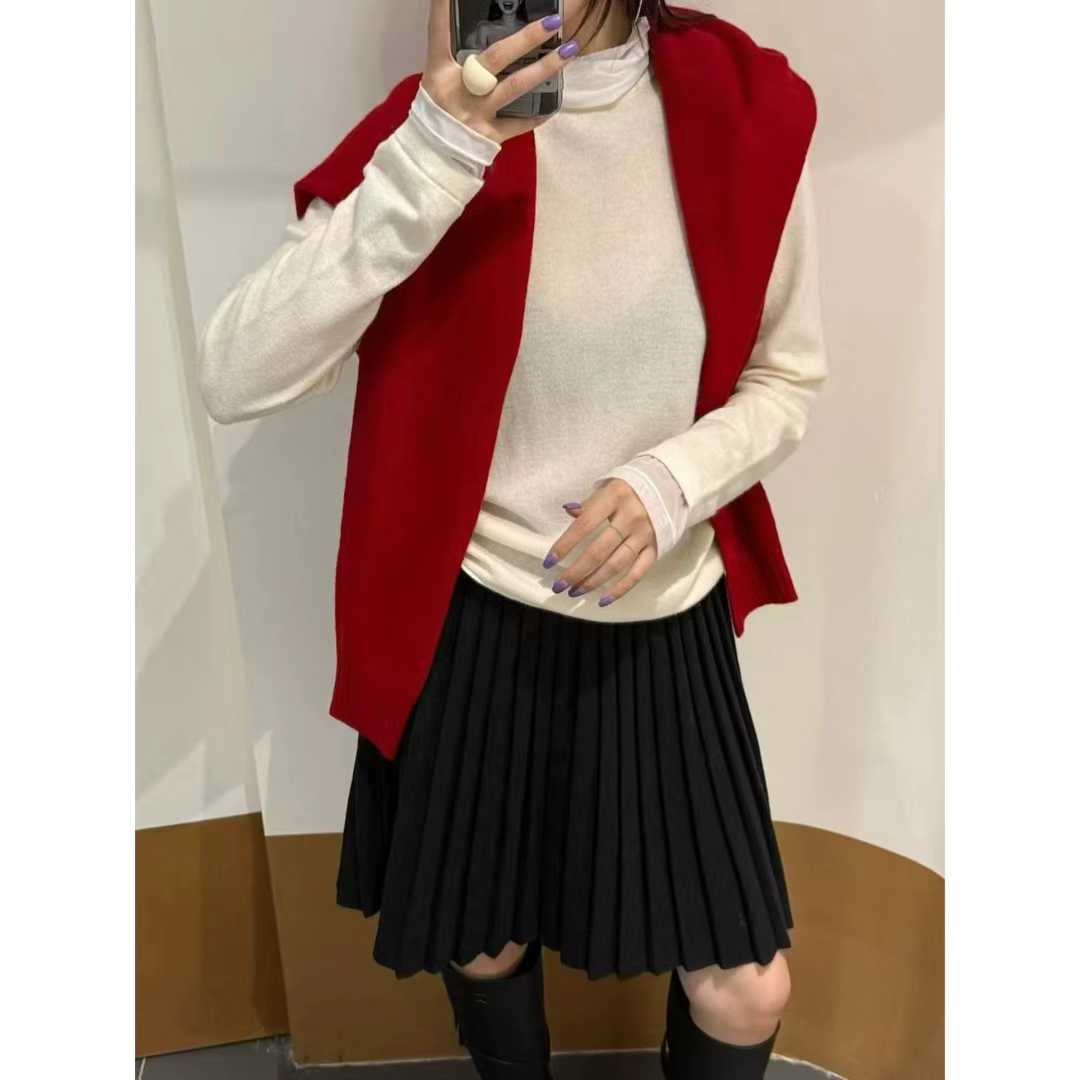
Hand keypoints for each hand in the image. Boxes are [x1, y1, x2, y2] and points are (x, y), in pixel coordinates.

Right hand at [422, 0, 577, 144]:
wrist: (431, 157)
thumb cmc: (435, 115)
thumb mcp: (437, 82)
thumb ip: (455, 60)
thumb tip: (487, 40)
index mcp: (440, 72)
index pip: (439, 32)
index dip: (443, 8)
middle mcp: (459, 89)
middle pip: (496, 57)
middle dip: (526, 38)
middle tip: (552, 22)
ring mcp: (476, 112)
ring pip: (515, 86)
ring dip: (544, 68)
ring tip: (568, 51)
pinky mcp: (488, 135)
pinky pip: (518, 123)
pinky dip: (536, 115)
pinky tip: (552, 105)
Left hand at [542, 479, 657, 605]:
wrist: (668, 488)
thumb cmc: (627, 490)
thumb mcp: (607, 488)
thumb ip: (588, 503)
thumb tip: (568, 511)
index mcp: (615, 497)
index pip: (584, 525)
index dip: (565, 545)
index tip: (549, 562)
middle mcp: (631, 516)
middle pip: (599, 550)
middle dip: (576, 571)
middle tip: (559, 585)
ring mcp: (644, 534)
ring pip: (616, 565)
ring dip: (593, 582)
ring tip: (575, 591)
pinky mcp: (655, 548)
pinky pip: (637, 573)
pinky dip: (620, 589)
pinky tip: (603, 600)